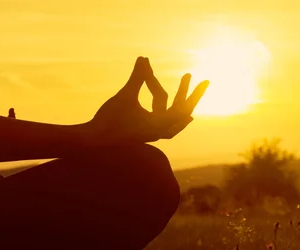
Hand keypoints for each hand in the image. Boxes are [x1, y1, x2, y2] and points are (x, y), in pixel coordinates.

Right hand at [85, 56, 208, 143]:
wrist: (94, 141)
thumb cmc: (109, 119)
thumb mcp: (125, 96)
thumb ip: (136, 77)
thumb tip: (143, 58)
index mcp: (158, 124)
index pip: (171, 101)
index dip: (169, 84)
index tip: (162, 67)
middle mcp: (158, 132)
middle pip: (182, 114)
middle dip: (190, 96)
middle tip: (206, 82)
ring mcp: (152, 135)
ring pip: (175, 125)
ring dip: (183, 112)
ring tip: (191, 110)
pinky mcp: (144, 136)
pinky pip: (165, 131)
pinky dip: (172, 124)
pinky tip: (172, 122)